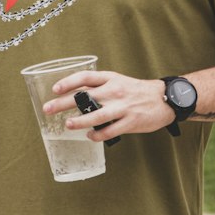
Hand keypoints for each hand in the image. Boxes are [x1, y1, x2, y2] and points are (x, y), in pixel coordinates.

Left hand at [43, 69, 170, 140]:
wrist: (165, 99)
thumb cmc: (138, 91)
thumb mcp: (119, 82)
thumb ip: (100, 88)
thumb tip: (76, 97)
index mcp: (111, 78)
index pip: (85, 77)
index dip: (68, 82)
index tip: (55, 89)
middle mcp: (115, 91)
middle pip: (85, 97)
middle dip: (63, 103)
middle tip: (48, 109)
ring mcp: (123, 107)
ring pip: (96, 115)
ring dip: (79, 121)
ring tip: (68, 125)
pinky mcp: (131, 121)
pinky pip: (110, 131)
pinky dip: (98, 135)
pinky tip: (90, 136)